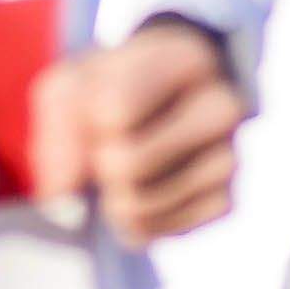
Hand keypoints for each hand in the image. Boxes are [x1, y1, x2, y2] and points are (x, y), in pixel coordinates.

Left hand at [30, 17, 244, 242]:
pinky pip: (152, 230)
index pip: (114, 111)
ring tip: (124, 167)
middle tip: (108, 145)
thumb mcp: (72, 84)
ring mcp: (229, 157)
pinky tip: (142, 188)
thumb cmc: (111, 88)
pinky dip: (130, 219)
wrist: (158, 105)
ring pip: (138, 204)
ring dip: (111, 195)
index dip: (87, 120)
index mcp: (187, 58)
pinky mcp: (224, 202)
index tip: (99, 106)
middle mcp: (221, 106)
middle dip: (100, 163)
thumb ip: (59, 127)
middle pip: (127, 164)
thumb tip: (66, 192)